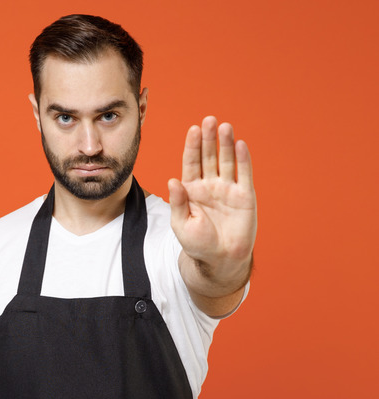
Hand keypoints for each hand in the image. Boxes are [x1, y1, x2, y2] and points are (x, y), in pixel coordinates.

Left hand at [168, 116, 256, 282]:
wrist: (220, 260)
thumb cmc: (197, 244)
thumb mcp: (181, 224)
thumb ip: (178, 202)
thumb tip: (173, 181)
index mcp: (191, 189)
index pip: (191, 162)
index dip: (192, 146)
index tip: (193, 129)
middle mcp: (209, 185)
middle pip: (208, 156)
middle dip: (208, 139)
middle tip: (209, 120)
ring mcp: (227, 189)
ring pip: (226, 161)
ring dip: (225, 144)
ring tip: (224, 127)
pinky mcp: (244, 196)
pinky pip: (244, 174)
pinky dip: (242, 160)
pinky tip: (240, 145)